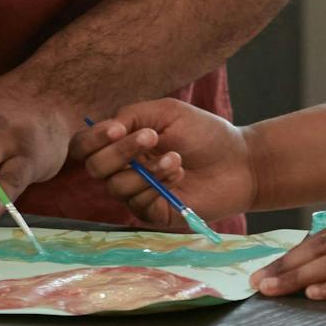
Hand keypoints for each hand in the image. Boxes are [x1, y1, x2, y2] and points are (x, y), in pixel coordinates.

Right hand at [74, 102, 257, 226]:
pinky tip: (179, 173)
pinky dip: (158, 184)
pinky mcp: (153, 213)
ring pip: (116, 187)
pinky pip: (138, 203)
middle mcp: (124, 168)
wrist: (239, 161)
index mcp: (123, 142)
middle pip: (95, 168)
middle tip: (152, 137)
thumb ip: (133, 115)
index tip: (117, 129)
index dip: (93, 139)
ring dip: (146, 169)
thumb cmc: (204, 133)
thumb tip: (108, 129)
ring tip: (176, 158)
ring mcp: (137, 193)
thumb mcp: (167, 112)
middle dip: (120, 152)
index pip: (86, 145)